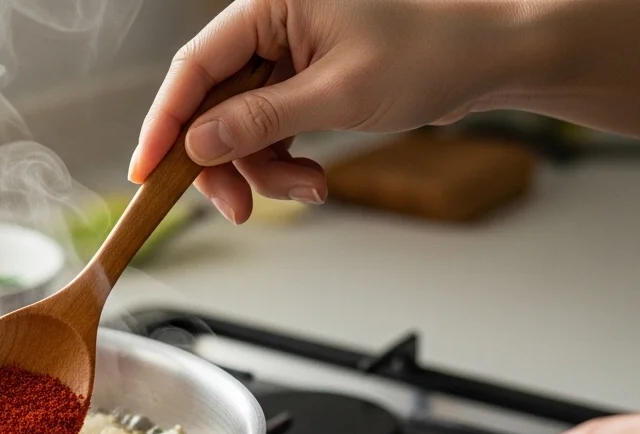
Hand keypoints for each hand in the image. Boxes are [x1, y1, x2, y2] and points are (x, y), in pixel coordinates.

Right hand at [131, 0, 639, 223]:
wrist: (493, 57)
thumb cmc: (433, 52)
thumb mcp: (340, 93)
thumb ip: (261, 120)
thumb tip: (199, 143)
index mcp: (270, 5)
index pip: (194, 66)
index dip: (165, 122)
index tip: (146, 170)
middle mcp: (272, 26)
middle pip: (211, 103)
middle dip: (222, 161)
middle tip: (236, 207)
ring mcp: (287, 56)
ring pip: (239, 127)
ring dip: (263, 170)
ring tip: (308, 189)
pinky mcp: (304, 82)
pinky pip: (269, 132)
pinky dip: (284, 163)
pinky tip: (313, 179)